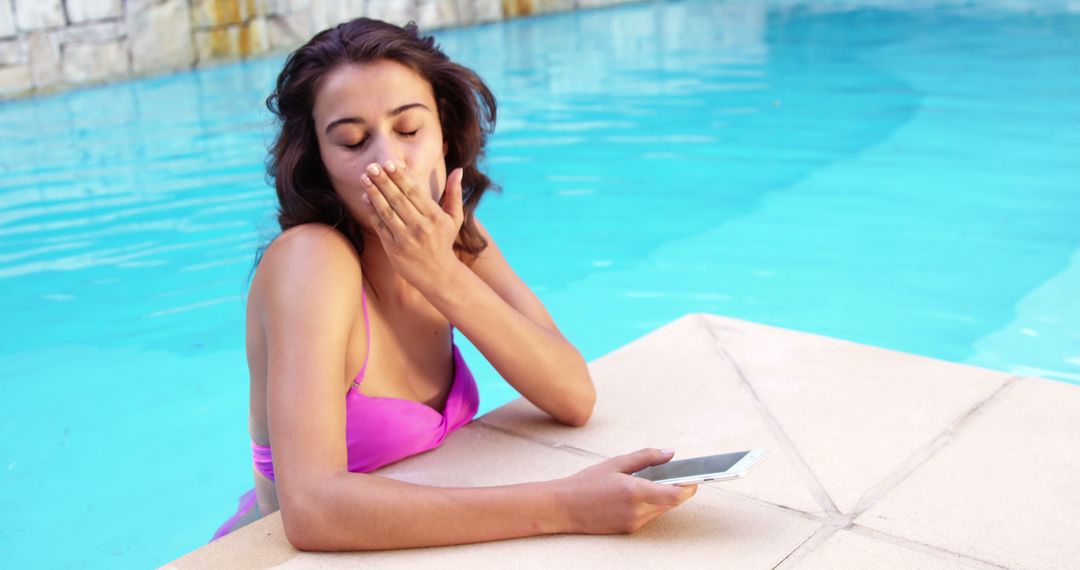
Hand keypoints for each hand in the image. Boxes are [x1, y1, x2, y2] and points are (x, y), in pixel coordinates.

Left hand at [358, 160, 464, 290]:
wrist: (439, 275)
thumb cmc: (444, 241)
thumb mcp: (454, 218)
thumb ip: (454, 193)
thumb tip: (458, 170)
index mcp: (435, 216)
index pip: (414, 192)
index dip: (400, 177)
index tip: (389, 164)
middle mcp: (420, 227)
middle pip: (398, 199)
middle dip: (384, 181)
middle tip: (371, 166)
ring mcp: (406, 239)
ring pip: (387, 212)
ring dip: (374, 193)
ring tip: (364, 178)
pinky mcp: (394, 249)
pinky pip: (380, 227)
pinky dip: (372, 212)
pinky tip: (365, 198)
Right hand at [556, 448, 697, 533]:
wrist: (563, 507)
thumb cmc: (587, 483)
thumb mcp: (616, 463)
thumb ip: (646, 457)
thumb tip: (670, 453)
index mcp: (635, 491)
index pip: (675, 495)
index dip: (689, 487)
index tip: (694, 477)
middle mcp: (637, 511)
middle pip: (671, 503)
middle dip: (677, 489)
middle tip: (675, 474)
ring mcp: (633, 523)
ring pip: (661, 510)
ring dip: (663, 497)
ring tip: (653, 481)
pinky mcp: (628, 530)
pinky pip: (649, 516)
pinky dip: (650, 504)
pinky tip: (638, 494)